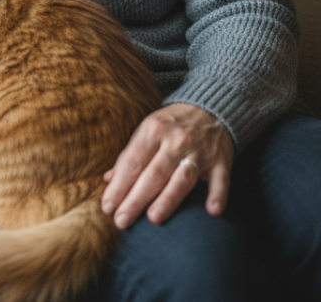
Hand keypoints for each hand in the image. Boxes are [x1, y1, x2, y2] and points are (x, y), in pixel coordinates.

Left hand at [101, 102, 234, 229]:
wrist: (210, 107)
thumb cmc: (171, 125)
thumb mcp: (147, 130)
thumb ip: (129, 155)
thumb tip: (108, 180)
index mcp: (152, 131)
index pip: (132, 163)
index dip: (118, 186)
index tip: (107, 207)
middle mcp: (175, 141)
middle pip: (153, 174)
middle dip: (135, 199)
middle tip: (121, 221)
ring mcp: (199, 152)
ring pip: (182, 178)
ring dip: (168, 199)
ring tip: (153, 218)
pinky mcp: (221, 161)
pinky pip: (220, 180)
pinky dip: (217, 195)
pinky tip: (211, 211)